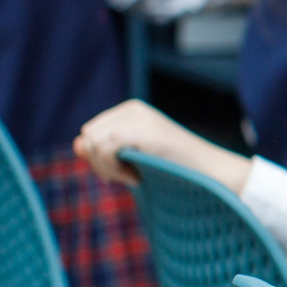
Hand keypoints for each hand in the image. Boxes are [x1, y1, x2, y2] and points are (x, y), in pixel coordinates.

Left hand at [75, 100, 251, 193]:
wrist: (209, 175)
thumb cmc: (175, 169)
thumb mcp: (133, 158)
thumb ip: (104, 151)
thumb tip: (76, 144)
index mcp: (131, 111)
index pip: (91, 132)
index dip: (99, 157)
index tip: (124, 171)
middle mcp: (132, 108)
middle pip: (88, 136)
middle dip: (99, 162)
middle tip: (127, 176)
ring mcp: (138, 117)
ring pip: (92, 142)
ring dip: (107, 167)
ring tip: (133, 176)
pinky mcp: (142, 130)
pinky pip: (104, 148)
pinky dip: (114, 168)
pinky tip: (136, 177)